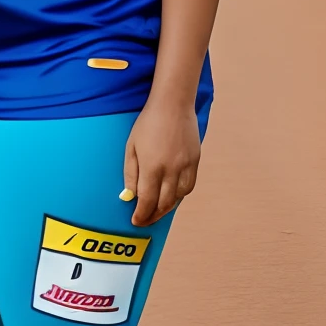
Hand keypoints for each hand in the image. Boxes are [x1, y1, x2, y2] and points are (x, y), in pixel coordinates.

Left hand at [122, 100, 200, 226]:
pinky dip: (180, 195)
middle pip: (164, 203)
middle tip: (145, 220)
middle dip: (153, 216)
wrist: (172, 104)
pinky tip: (172, 196)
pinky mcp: (195, 160)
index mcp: (152, 166)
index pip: (147, 200)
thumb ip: (130, 174)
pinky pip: (189, 186)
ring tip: (158, 210)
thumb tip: (129, 196)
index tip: (136, 221)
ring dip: (167, 208)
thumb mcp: (131, 147)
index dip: (141, 214)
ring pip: (178, 197)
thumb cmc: (147, 123)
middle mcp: (171, 169)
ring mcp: (186, 166)